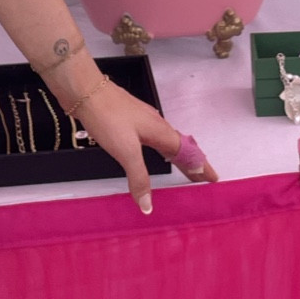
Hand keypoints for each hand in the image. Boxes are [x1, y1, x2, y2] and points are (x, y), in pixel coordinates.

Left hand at [72, 83, 218, 213]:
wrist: (85, 91)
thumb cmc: (109, 118)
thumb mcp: (126, 151)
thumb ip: (139, 178)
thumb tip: (149, 207)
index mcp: (160, 132)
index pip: (187, 154)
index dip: (200, 167)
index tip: (214, 179)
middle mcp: (155, 125)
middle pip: (179, 147)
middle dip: (192, 163)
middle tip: (202, 178)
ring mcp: (142, 120)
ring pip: (166, 141)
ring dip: (176, 156)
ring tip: (181, 168)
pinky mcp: (129, 119)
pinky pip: (153, 138)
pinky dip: (160, 149)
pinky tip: (151, 150)